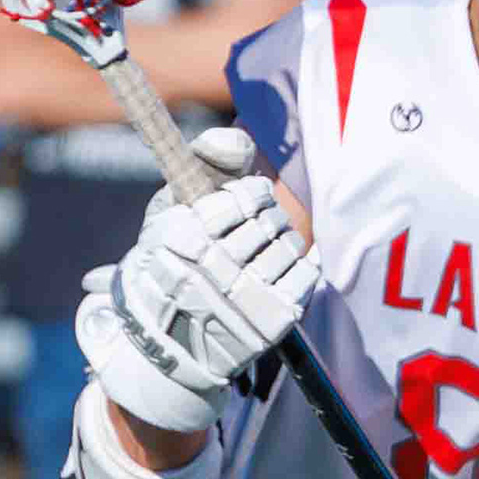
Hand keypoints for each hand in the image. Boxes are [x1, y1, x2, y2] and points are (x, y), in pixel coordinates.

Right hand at [74, 132, 311, 435]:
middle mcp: (213, 269)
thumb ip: (205, 164)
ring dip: (284, 240)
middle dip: (268, 216)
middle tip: (258, 226)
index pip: (245, 197)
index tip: (246, 201)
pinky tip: (285, 267)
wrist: (170, 338)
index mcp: (183, 237)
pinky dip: (303, 264)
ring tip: (268, 248)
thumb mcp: (170, 208)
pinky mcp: (272, 321)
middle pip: (269, 220)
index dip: (252, 194)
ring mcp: (245, 298)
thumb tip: (238, 140)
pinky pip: (307, 274)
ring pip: (290, 244)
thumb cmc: (173, 260)